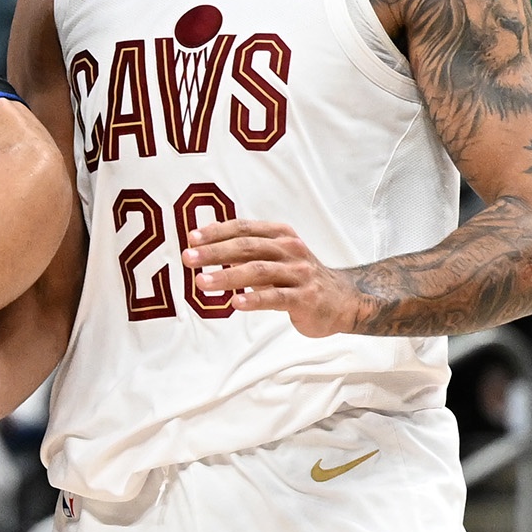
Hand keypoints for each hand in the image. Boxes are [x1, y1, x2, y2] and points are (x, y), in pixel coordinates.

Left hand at [184, 219, 362, 335]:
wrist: (342, 300)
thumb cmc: (300, 278)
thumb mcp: (275, 257)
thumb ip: (246, 251)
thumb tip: (208, 245)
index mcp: (281, 235)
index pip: (244, 229)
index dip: (216, 232)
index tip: (192, 238)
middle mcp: (290, 250)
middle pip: (247, 247)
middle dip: (215, 251)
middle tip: (189, 258)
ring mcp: (299, 273)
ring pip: (258, 271)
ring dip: (228, 275)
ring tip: (203, 282)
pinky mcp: (305, 298)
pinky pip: (276, 298)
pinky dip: (255, 299)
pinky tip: (236, 303)